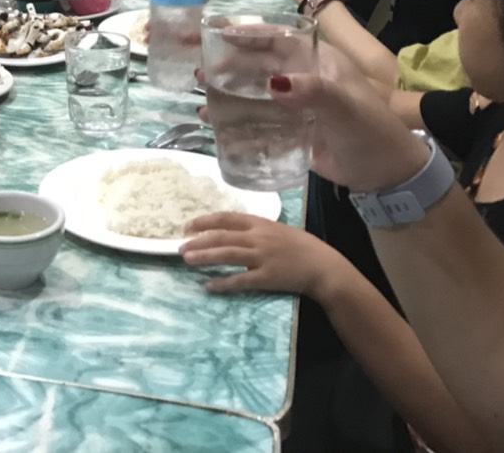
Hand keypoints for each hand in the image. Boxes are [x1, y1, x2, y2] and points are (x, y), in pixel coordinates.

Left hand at [181, 214, 347, 297]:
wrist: (323, 266)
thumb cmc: (302, 247)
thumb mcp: (278, 230)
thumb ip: (257, 229)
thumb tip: (233, 230)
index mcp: (261, 223)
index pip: (226, 218)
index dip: (205, 221)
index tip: (188, 225)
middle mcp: (258, 238)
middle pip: (222, 236)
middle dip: (199, 241)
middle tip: (180, 246)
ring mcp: (262, 257)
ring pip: (227, 255)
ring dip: (205, 257)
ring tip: (187, 259)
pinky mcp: (267, 277)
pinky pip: (240, 280)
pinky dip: (223, 283)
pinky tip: (209, 286)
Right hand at [217, 43, 430, 192]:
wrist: (387, 174)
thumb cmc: (370, 132)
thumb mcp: (344, 107)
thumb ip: (313, 92)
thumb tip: (272, 83)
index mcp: (318, 60)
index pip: (276, 37)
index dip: (245, 32)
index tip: (213, 32)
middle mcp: (303, 76)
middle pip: (258, 61)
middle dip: (227, 60)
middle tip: (197, 66)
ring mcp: (294, 103)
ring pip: (252, 88)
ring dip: (226, 86)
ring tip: (199, 89)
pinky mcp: (289, 129)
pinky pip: (255, 117)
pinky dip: (233, 115)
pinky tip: (212, 119)